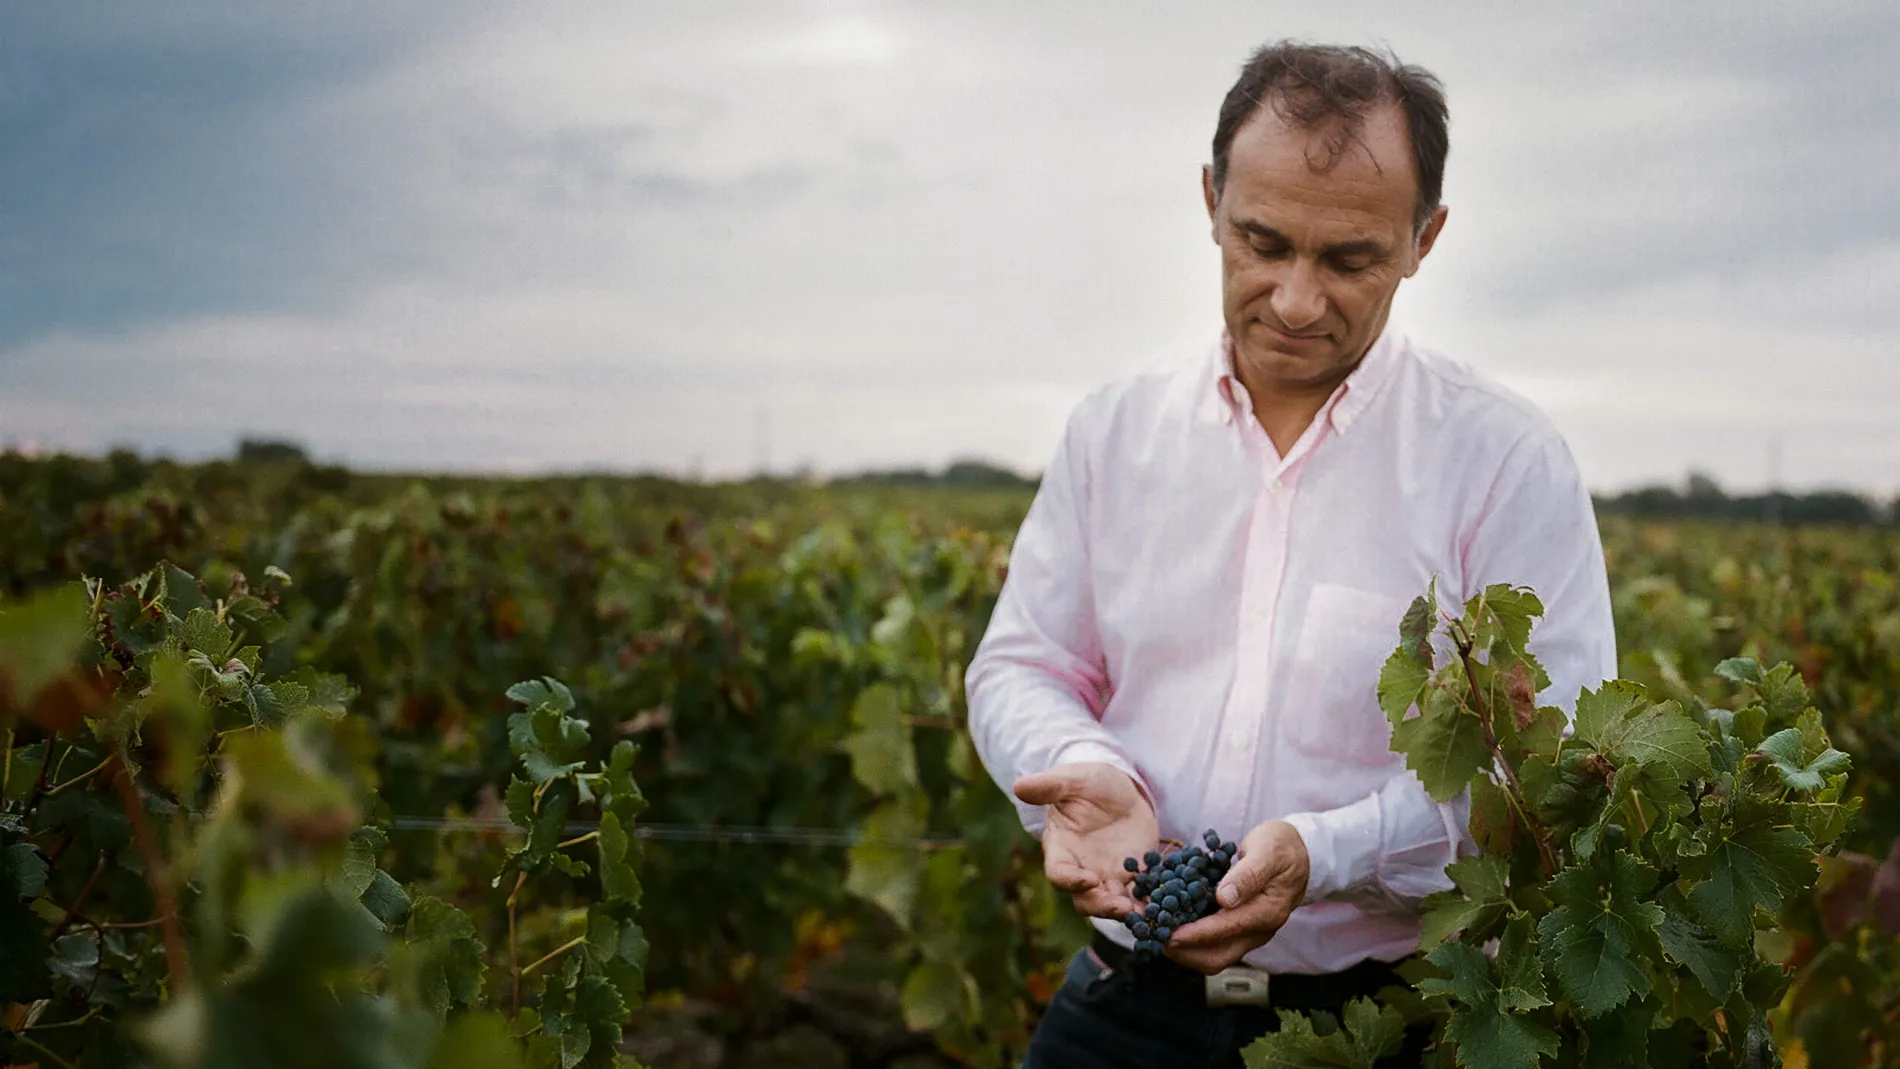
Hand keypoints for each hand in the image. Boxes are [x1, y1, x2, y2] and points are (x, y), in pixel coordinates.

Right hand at [1012, 762, 1157, 919]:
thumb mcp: (1072, 779)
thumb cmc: (1087, 782)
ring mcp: (1108, 875)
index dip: (1071, 881)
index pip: (1059, 874)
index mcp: (1062, 850)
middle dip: (1102, 906)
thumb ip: (1049, 786)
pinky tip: (1166, 907)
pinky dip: (1150, 903)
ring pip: (1112, 904)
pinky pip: (1139, 895)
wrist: (1118, 788)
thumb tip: (1018, 786)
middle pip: (1085, 900)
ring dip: (1127, 912)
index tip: (1089, 879)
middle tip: (1121, 907)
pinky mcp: (1133, 875)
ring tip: (1145, 914)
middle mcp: (1082, 869)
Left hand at [1164, 820, 1309, 973]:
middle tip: (1154, 937)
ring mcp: (1251, 934)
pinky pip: (1215, 946)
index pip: (1225, 930)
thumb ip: (1247, 875)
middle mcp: (1259, 931)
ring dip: (1185, 951)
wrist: (1302, 855)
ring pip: (1214, 957)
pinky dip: (1192, 942)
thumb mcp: (1266, 851)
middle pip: (1217, 957)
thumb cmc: (1282, 847)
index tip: (1167, 933)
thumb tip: (1224, 898)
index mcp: (1267, 912)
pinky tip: (1172, 926)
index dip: (1194, 934)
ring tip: (1158, 934)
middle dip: (1183, 952)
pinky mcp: (1242, 931)